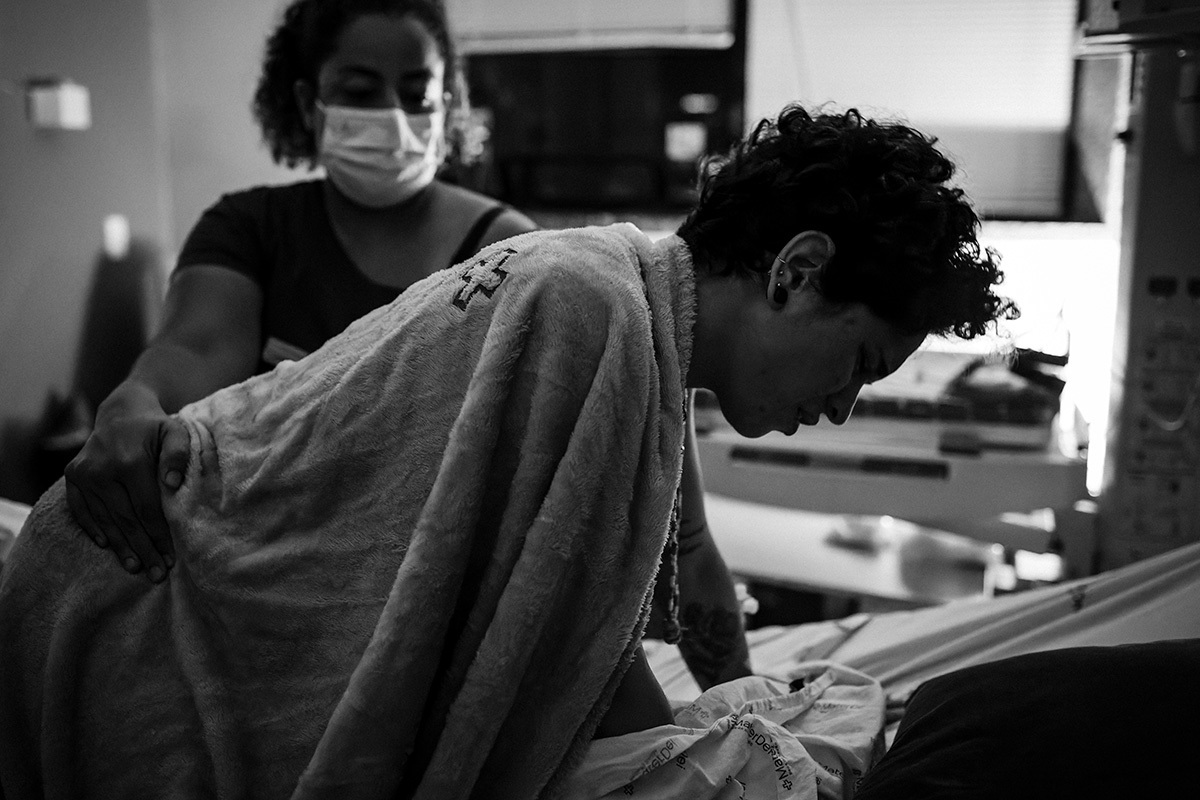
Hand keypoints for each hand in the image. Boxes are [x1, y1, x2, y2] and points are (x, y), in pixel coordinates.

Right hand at [64, 388, 188, 581]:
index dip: (159, 535)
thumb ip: (179, 454)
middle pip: (125, 519)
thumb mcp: (176, 431)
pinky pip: (81, 509)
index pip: (147, 508)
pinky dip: (94, 528)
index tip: (171, 557)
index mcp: (129, 460)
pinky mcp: (72, 476)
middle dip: (143, 548)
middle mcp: (101, 468)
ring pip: (104, 518)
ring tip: (136, 567)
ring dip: (121, 546)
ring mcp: (84, 473)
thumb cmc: (156, 427)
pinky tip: (108, 546)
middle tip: (156, 573)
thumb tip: (172, 482)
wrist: (122, 412)